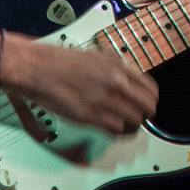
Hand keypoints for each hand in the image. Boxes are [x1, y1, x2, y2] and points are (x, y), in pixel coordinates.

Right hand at [1, 34, 158, 133]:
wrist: (37, 67)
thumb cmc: (60, 62)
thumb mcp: (97, 56)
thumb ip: (116, 69)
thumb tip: (128, 80)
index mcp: (119, 67)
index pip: (151, 89)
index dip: (150, 101)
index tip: (144, 105)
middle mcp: (117, 83)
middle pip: (148, 107)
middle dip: (144, 115)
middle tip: (136, 118)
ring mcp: (105, 100)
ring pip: (135, 121)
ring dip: (131, 126)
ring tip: (122, 125)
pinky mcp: (91, 115)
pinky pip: (116, 130)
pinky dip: (116, 132)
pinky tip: (110, 129)